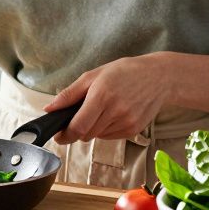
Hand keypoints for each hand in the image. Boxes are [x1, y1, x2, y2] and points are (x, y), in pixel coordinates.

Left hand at [44, 54, 170, 144]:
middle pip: (86, 134)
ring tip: (104, 108)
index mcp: (102, 96)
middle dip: (79, 127)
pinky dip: (106, 129)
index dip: (65, 135)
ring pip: (97, 136)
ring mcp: (126, 122)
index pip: (78, 127)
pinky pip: (110, 137)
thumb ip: (69, 94)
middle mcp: (115, 111)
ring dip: (94, 127)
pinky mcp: (134, 130)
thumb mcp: (93, 75)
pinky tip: (114, 113)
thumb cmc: (124, 72)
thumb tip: (50, 109)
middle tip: (83, 113)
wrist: (158, 77)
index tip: (59, 135)